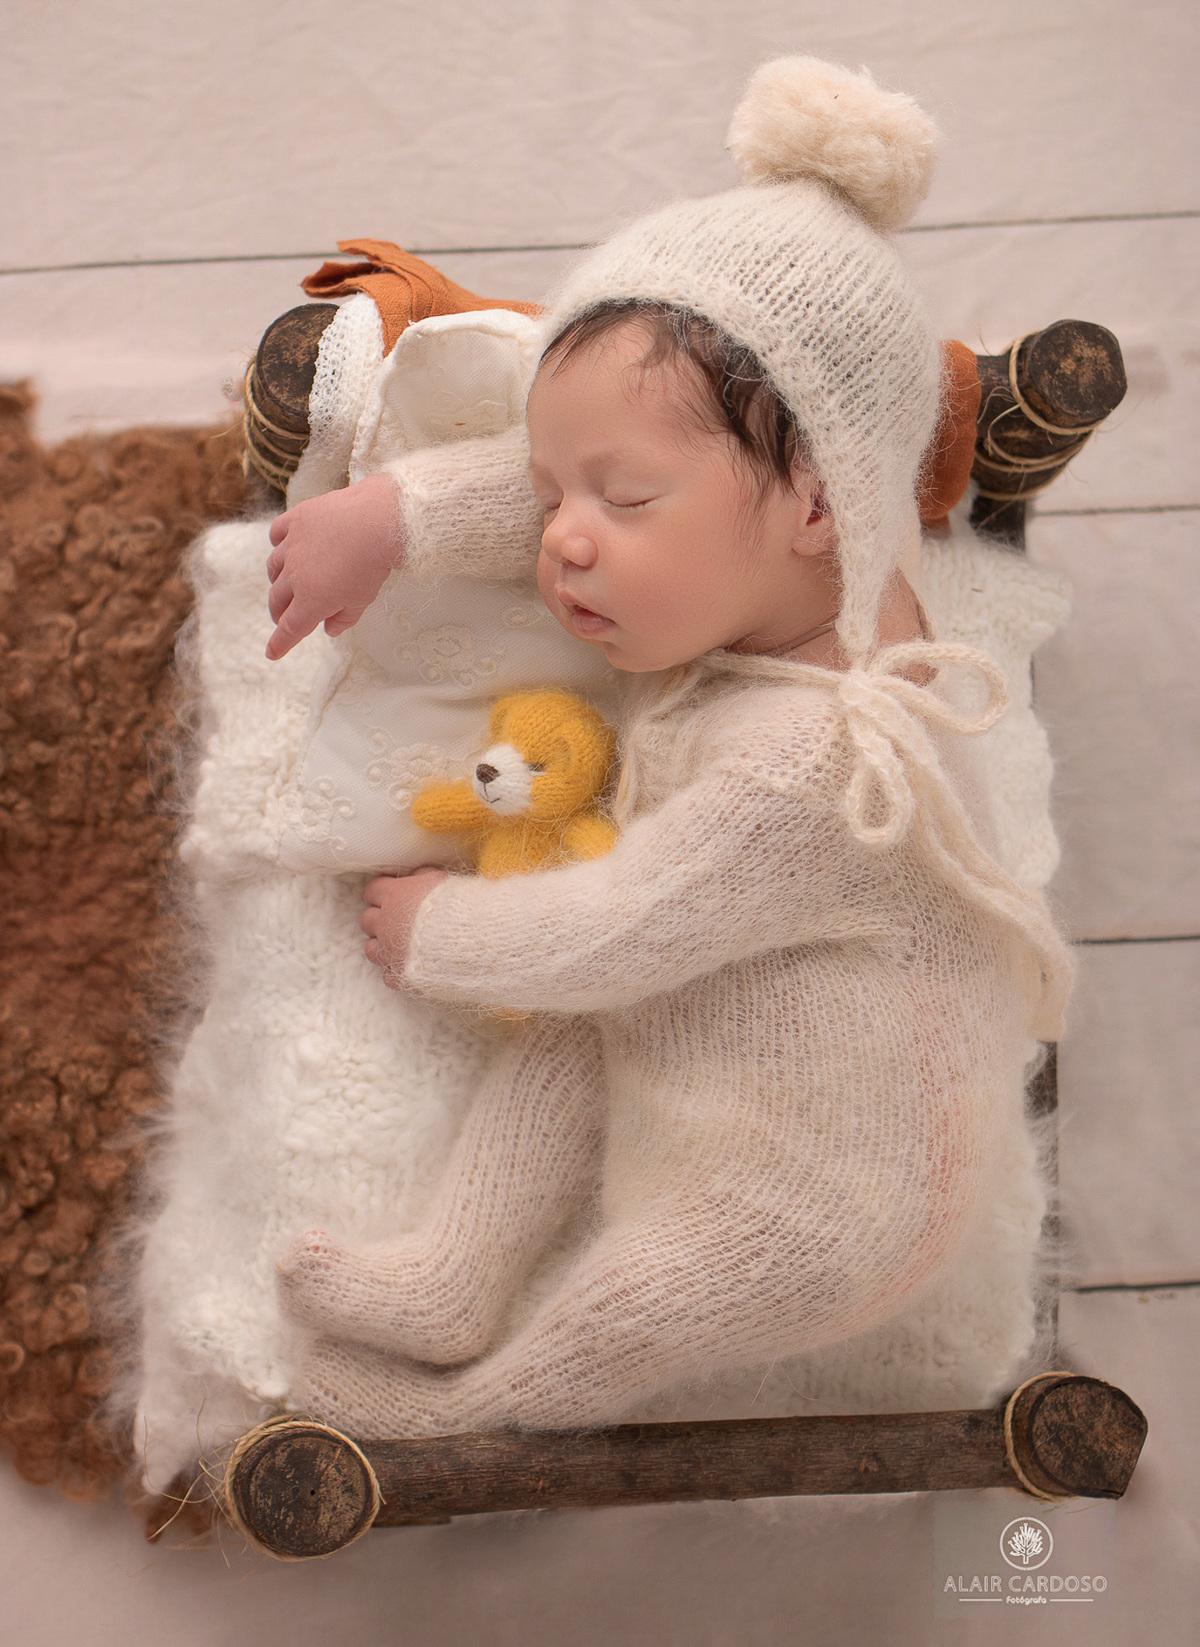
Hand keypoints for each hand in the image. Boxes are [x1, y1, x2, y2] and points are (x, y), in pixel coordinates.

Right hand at [265, 472, 403, 659]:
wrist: (377, 521)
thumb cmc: (373, 564)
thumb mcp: (362, 599)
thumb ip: (344, 618)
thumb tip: (329, 629)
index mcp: (312, 600)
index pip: (290, 628)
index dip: (280, 643)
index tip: (272, 653)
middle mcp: (295, 575)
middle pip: (277, 600)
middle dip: (279, 613)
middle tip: (284, 617)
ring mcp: (293, 545)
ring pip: (273, 567)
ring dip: (277, 580)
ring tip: (285, 583)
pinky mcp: (297, 519)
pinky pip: (277, 533)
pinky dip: (277, 543)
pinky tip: (284, 546)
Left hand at [360, 868, 447, 985]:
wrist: (470, 941)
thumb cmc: (458, 906)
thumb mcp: (443, 881)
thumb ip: (424, 877)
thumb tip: (417, 875)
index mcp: (395, 897)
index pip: (372, 890)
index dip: (381, 892)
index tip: (393, 894)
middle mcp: (386, 924)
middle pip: (366, 920)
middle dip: (378, 919)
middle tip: (395, 919)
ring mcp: (391, 952)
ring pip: (370, 950)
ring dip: (382, 945)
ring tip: (397, 944)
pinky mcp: (401, 974)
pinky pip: (388, 975)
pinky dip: (396, 970)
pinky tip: (409, 965)